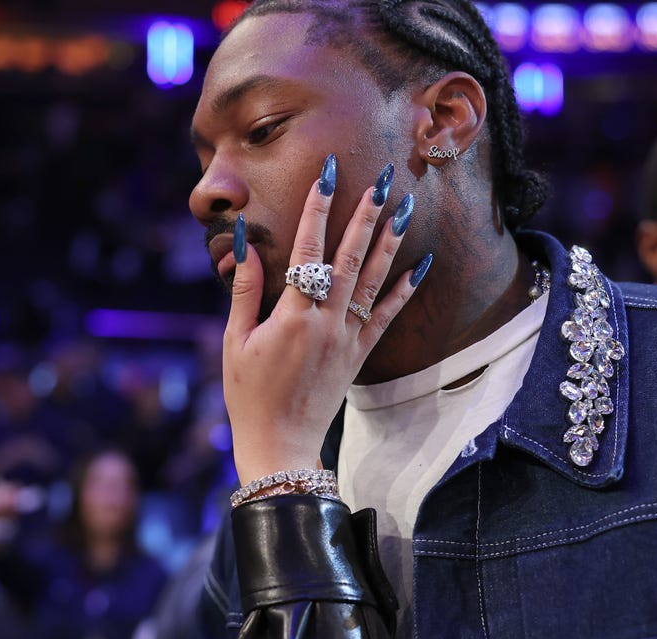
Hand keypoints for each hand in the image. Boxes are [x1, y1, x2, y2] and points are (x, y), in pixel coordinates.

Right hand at [221, 158, 422, 483]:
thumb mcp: (235, 342)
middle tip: (384, 178)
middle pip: (350, 257)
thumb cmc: (249, 395)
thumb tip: (244, 244)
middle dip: (366, 214)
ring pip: (374, 280)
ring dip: (390, 241)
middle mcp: (326, 323)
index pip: (307, 251)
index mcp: (292, 317)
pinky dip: (405, 289)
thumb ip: (244, 291)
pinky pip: (387, 316)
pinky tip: (421, 264)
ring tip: (406, 206)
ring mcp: (347, 338)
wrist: (280, 444)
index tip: (328, 176)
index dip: (318, 210)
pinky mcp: (359, 355)